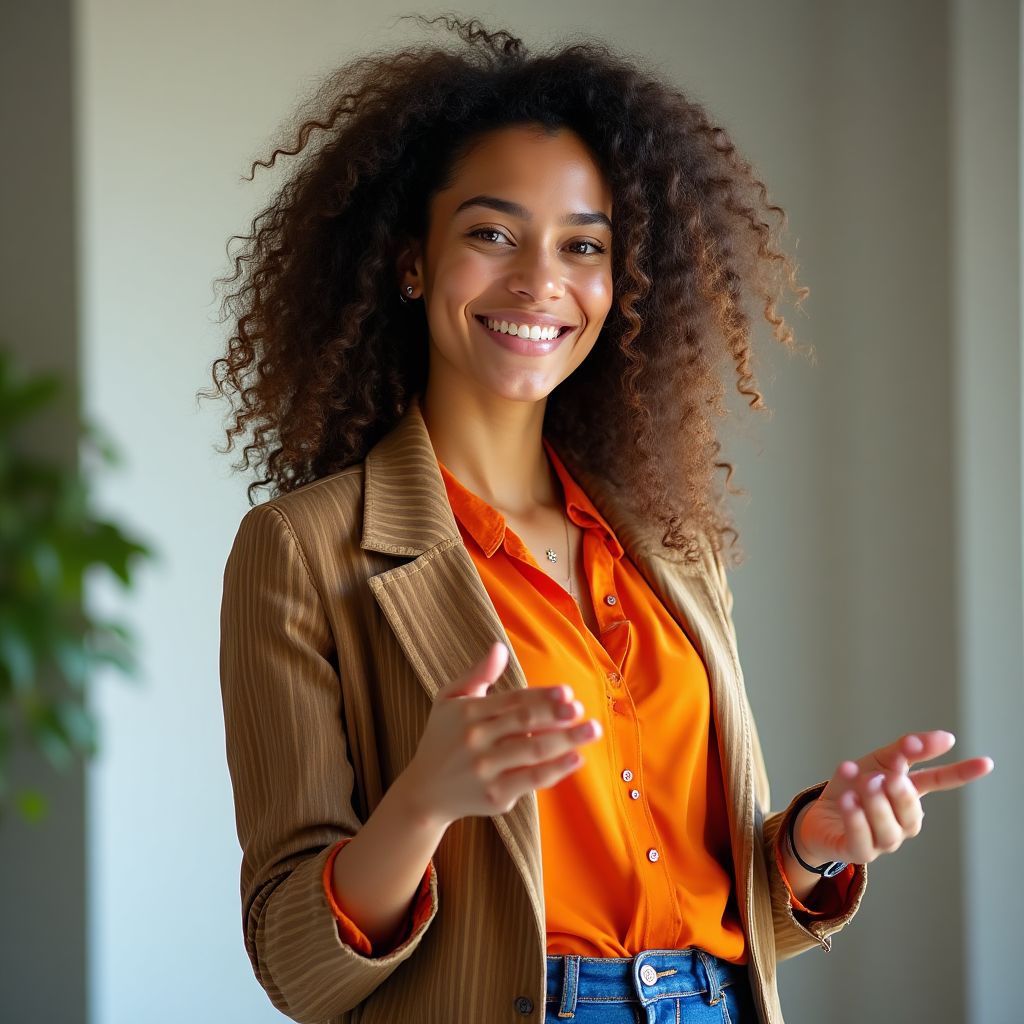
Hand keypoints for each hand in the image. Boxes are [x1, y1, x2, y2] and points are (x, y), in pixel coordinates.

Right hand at [401, 641, 602, 828]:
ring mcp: (486, 768)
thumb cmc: (442, 739)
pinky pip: (531, 780)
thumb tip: (499, 647)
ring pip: (533, 750)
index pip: (513, 700)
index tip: (567, 692)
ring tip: (591, 730)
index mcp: (468, 712)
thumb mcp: (449, 700)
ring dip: (566, 739)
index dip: (541, 696)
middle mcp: (476, 739)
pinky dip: (556, 769)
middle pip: (525, 723)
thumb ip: (477, 674)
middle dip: (556, 715)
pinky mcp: (495, 795)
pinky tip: (576, 758)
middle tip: (581, 709)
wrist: (425, 792)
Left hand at [793, 730, 993, 866]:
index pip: (938, 783)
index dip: (960, 773)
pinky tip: (849, 801)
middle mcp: (900, 821)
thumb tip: (946, 738)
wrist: (817, 814)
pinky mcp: (858, 852)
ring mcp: (882, 840)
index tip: (986, 762)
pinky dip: (856, 819)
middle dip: (900, 793)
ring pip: (889, 829)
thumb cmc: (852, 787)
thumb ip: (906, 750)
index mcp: (907, 795)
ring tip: (864, 783)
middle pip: (911, 811)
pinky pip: (862, 841)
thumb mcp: (876, 761)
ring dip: (876, 804)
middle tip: (885, 776)